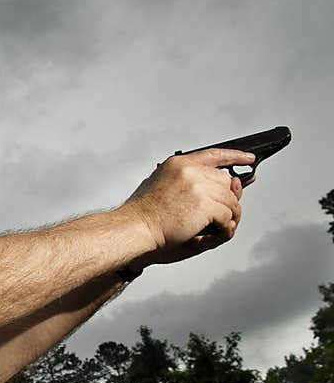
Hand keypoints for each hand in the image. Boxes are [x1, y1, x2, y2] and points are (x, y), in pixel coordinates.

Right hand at [119, 148, 254, 266]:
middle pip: (226, 181)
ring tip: (217, 224)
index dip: (235, 156)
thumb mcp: (160, 184)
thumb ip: (188, 181)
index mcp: (179, 164)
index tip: (248, 158)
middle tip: (221, 213)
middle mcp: (190, 171)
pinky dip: (224, 224)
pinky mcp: (205, 205)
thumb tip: (218, 184)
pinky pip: (227, 215)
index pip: (214, 155)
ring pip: (230, 199)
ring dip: (227, 214)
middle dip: (227, 198)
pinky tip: (212, 228)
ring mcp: (199, 187)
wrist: (135, 228)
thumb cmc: (143, 214)